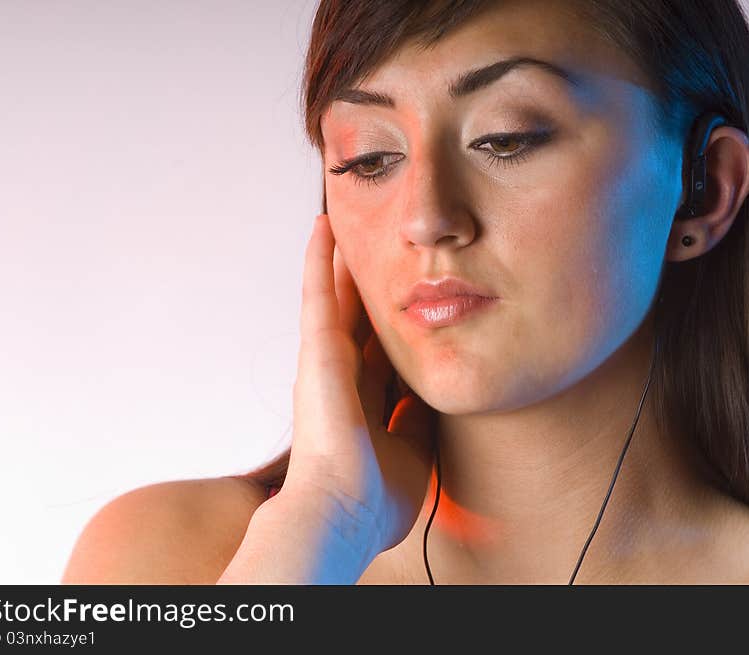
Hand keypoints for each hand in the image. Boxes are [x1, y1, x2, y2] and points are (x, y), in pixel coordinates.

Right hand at [279, 213, 436, 557]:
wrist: (348, 509)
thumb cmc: (376, 494)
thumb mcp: (415, 450)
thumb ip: (420, 420)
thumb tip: (431, 399)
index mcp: (366, 403)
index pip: (382, 354)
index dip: (395, 328)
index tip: (410, 305)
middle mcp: (344, 377)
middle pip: (360, 319)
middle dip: (369, 288)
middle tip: (379, 250)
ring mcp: (326, 360)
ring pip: (336, 298)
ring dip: (341, 263)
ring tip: (345, 223)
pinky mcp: (316, 348)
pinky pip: (316, 293)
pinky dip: (318, 259)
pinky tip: (323, 227)